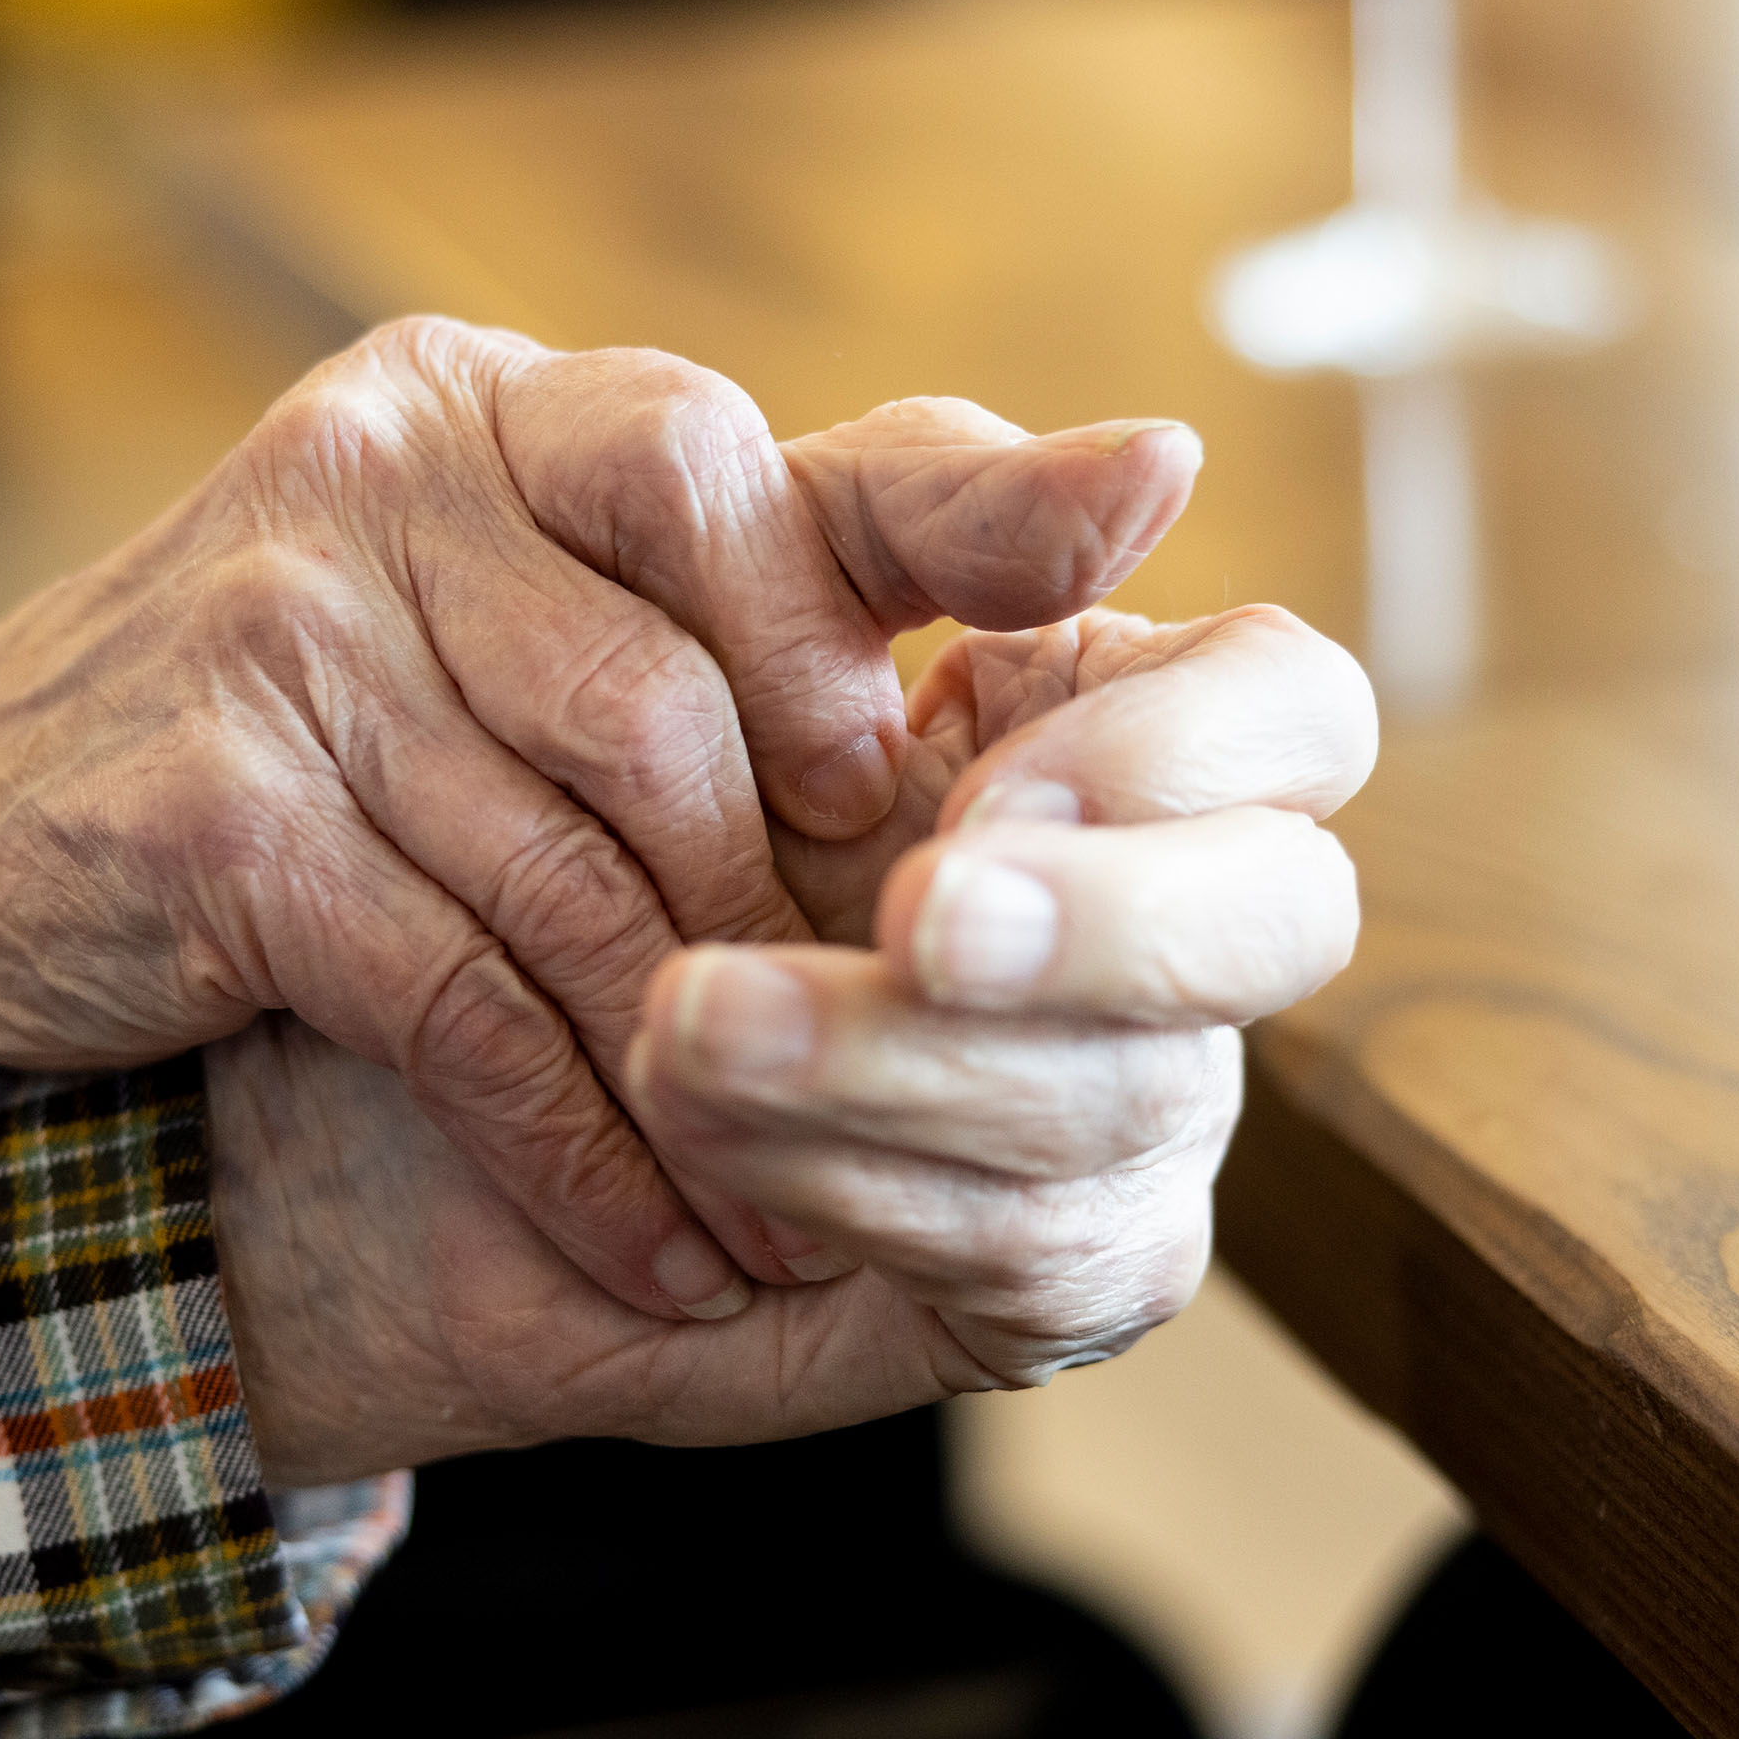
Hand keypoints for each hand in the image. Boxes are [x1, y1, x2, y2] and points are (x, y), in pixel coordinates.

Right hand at [0, 323, 1198, 1323]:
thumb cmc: (265, 752)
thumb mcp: (465, 627)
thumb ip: (687, 604)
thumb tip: (1049, 578)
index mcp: (475, 410)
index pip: (730, 453)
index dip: (918, 553)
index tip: (1071, 632)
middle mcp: (381, 474)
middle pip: (682, 703)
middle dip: (799, 911)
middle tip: (904, 1050)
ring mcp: (285, 630)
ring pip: (589, 871)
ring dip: (712, 1072)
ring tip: (800, 1206)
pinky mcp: (219, 810)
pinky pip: (470, 998)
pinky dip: (581, 1146)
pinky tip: (656, 1246)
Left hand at [208, 589, 1375, 1484]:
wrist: (440, 1038)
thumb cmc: (596, 788)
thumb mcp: (724, 603)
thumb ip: (925, 516)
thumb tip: (1162, 460)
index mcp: (1133, 737)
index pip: (1299, 711)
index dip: (1181, 749)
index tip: (976, 777)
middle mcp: (1174, 926)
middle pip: (1284, 922)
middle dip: (1100, 929)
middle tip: (911, 919)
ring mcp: (1136, 1115)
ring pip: (1123, 1104)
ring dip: (897, 1061)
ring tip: (687, 1023)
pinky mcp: (1051, 1279)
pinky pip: (1035, 1259)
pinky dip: (863, 1193)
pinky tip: (710, 1138)